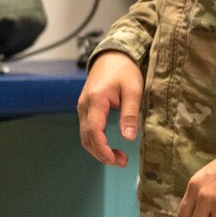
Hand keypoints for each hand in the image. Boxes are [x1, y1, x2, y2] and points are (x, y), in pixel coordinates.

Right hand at [77, 51, 143, 166]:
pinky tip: (109, 145)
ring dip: (98, 149)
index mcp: (96, 100)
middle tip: (122, 161)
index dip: (103, 150)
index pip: (94, 132)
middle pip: (86, 138)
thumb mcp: (133, 90)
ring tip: (118, 156)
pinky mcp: (85, 108)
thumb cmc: (124, 70)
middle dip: (102, 154)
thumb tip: (129, 138)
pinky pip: (87, 130)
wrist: (111, 55)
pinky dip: (96, 141)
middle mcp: (84, 105)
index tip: (116, 159)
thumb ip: (130, 113)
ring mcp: (82, 107)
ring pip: (84, 136)